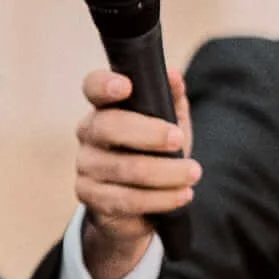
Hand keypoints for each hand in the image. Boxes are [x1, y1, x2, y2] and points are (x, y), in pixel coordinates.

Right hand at [74, 66, 196, 278]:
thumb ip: (172, 98)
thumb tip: (173, 76)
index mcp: (105, 107)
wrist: (138, 202)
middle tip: (179, 139)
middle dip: (148, 133)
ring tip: (193, 174)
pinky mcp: (90, 198)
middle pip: (108, 127)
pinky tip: (182, 195)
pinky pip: (125, 200)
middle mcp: (88, 134)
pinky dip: (159, 198)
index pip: (93, 87)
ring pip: (123, 168)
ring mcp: (86, 166)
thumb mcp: (169, 123)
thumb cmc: (154, 152)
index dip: (104, 84)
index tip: (126, 86)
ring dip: (164, 172)